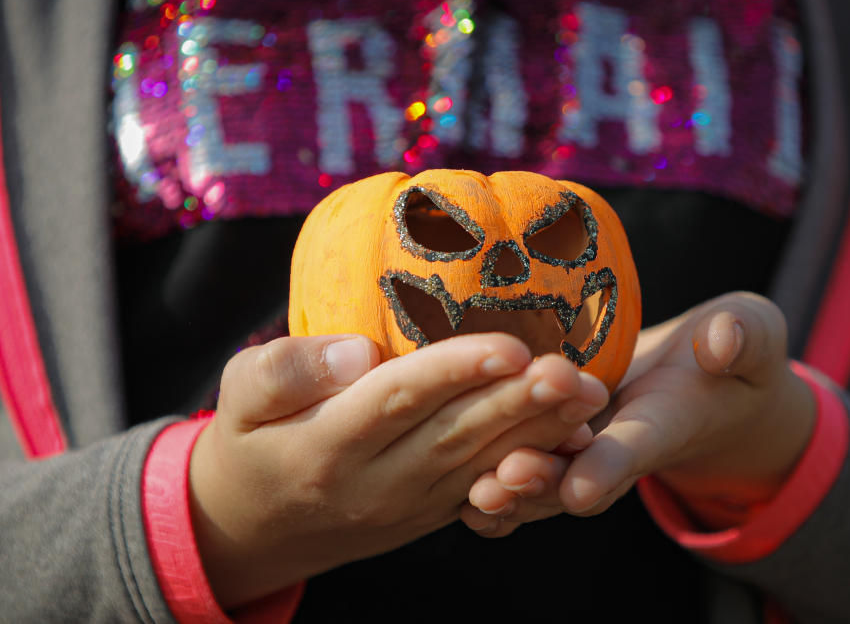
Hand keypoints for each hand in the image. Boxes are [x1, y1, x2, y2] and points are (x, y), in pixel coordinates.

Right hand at [188, 333, 607, 607]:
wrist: (250, 528)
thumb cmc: (246, 441)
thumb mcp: (236, 398)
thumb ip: (287, 370)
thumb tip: (357, 351)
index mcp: (326, 446)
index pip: (398, 400)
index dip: (455, 371)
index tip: (510, 343)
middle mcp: (375, 483)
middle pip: (456, 435)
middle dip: (519, 402)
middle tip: (573, 370)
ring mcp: (408, 504)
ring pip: (481, 464)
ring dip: (539, 432)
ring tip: (590, 398)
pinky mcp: (429, 511)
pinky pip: (486, 487)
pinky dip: (532, 462)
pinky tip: (572, 435)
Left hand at [462, 292, 814, 535]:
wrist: (703, 386)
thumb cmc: (729, 352)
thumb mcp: (751, 335)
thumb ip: (743, 338)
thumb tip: (722, 341)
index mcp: (664, 424)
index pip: (635, 448)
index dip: (608, 467)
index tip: (580, 486)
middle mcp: (615, 448)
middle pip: (574, 477)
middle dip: (540, 484)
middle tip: (503, 480)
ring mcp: (581, 449)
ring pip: (541, 481)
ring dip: (506, 490)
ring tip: (474, 492)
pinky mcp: (552, 438)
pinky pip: (517, 465)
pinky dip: (486, 480)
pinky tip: (449, 487)